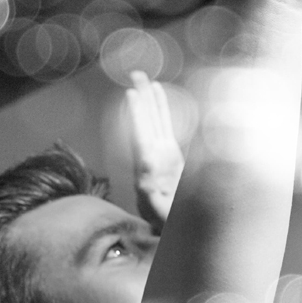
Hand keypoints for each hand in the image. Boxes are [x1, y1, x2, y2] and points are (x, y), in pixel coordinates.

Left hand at [127, 72, 184, 229]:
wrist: (168, 229)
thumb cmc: (163, 224)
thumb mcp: (157, 214)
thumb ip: (152, 198)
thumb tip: (146, 177)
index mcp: (148, 169)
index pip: (141, 137)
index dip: (137, 116)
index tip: (131, 96)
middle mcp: (151, 157)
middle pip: (145, 122)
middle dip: (140, 98)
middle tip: (135, 74)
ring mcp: (160, 153)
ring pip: (153, 119)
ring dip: (148, 98)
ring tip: (143, 77)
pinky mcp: (170, 154)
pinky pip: (164, 125)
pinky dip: (161, 108)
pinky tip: (157, 91)